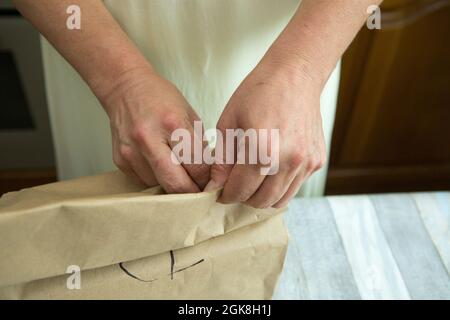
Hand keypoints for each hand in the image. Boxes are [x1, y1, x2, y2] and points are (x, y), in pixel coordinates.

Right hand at [101, 67, 209, 192]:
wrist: (124, 88)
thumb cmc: (161, 99)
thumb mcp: (189, 115)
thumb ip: (199, 146)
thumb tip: (209, 175)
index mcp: (173, 124)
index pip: (197, 166)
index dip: (208, 180)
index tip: (212, 184)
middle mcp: (149, 140)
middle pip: (177, 185)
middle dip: (192, 193)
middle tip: (200, 192)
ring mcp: (131, 153)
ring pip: (160, 187)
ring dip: (173, 186)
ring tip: (179, 173)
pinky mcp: (120, 161)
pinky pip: (145, 182)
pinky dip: (157, 179)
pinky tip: (160, 165)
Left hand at [207, 61, 326, 207]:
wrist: (295, 75)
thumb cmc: (258, 93)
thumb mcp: (229, 121)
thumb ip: (222, 159)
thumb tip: (216, 186)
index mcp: (262, 149)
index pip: (240, 190)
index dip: (226, 194)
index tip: (220, 191)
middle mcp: (289, 160)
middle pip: (261, 201)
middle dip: (243, 198)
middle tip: (235, 185)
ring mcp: (306, 162)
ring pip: (280, 199)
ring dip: (262, 196)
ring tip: (252, 179)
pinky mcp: (317, 161)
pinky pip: (295, 186)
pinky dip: (280, 185)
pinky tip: (271, 168)